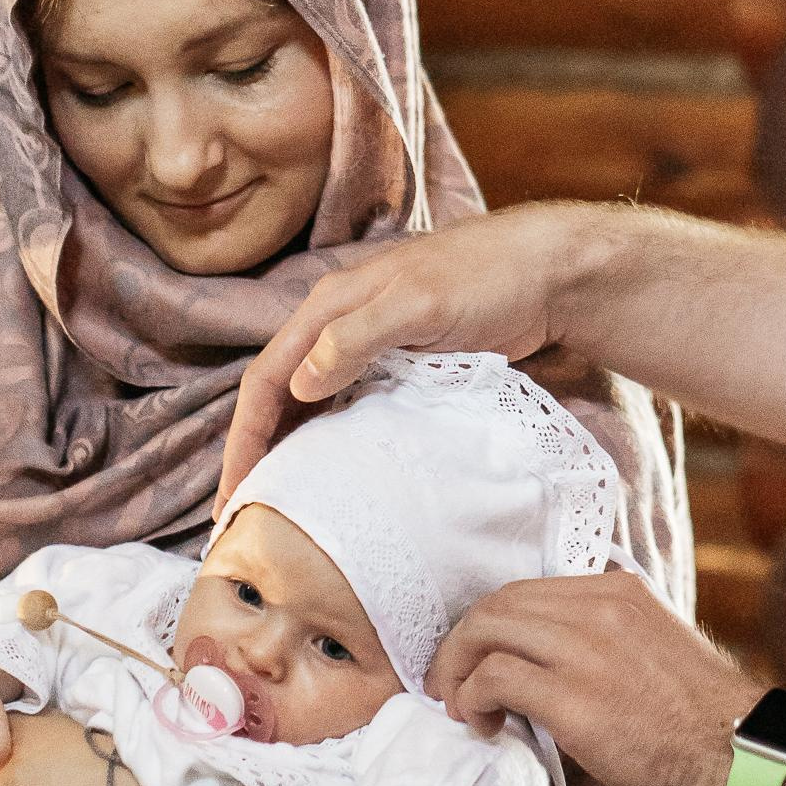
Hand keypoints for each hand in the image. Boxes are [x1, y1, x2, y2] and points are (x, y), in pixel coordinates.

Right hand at [220, 206, 598, 499]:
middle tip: (246, 512)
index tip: (234, 492)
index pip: (267, 376)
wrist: (550, 273)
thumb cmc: (487, 280)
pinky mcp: (403, 366)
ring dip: (291, 447)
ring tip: (280, 504)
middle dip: (257, 448)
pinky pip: (350, 407)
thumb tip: (299, 382)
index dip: (245, 435)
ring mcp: (372, 345)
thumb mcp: (421, 304)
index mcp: (331, 305)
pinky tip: (333, 474)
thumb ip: (357, 336)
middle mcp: (340, 324)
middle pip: (280, 393)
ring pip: (312, 403)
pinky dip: (331, 439)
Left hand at [427, 572, 759, 785]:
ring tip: (460, 707)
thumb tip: (548, 661)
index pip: (528, 590)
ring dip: (458, 670)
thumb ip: (607, 639)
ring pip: (486, 630)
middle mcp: (601, 607)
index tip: (476, 657)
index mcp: (621, 591)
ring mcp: (586, 649)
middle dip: (461, 643)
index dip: (490, 624)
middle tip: (449, 684)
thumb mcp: (656, 650)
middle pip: (499, 603)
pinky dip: (473, 699)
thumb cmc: (701, 725)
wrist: (740, 762)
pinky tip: (482, 725)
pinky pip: (494, 678)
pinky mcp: (574, 698)